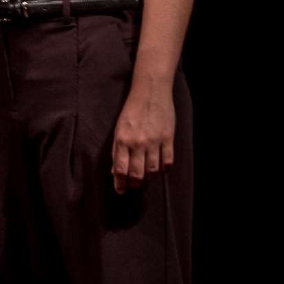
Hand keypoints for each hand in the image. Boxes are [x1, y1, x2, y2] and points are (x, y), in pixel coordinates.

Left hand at [112, 77, 175, 191]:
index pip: (120, 169)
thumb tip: (115, 171)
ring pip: (153, 170)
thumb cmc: (131, 111)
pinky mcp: (168, 138)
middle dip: (134, 184)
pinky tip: (159, 169)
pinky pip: (168, 161)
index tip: (120, 191)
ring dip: (149, 178)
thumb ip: (117, 150)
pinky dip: (164, 169)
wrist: (150, 92)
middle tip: (134, 186)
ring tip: (146, 178)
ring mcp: (154, 141)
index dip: (120, 184)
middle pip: (137, 174)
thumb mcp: (118, 129)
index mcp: (122, 140)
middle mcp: (138, 143)